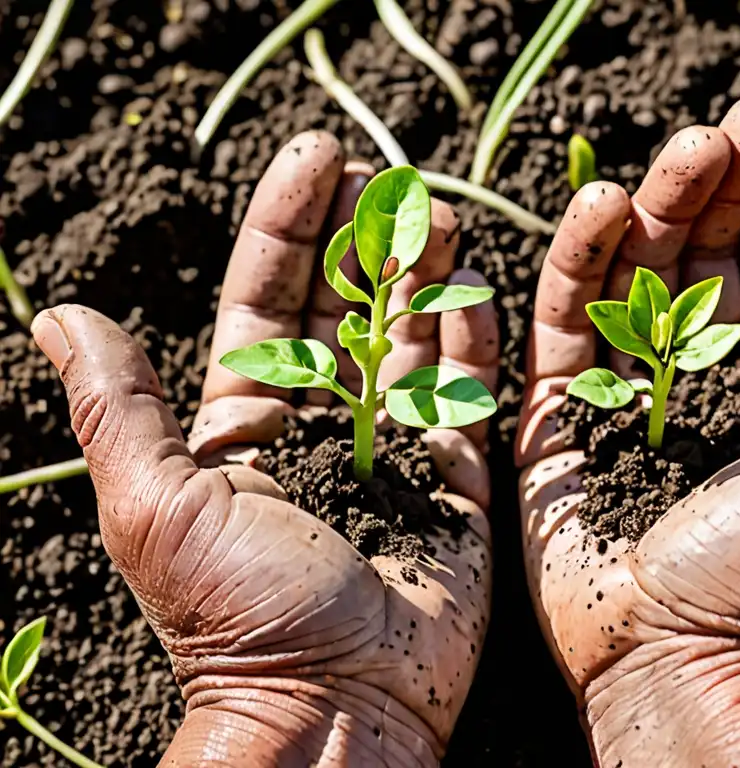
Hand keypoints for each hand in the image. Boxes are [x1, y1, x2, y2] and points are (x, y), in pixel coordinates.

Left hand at [32, 132, 496, 766]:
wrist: (335, 710)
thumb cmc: (239, 613)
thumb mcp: (159, 504)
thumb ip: (121, 407)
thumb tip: (60, 316)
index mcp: (248, 423)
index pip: (270, 298)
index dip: (292, 225)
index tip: (320, 158)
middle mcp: (323, 428)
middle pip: (349, 309)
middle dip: (370, 238)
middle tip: (396, 174)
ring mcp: (395, 453)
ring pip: (414, 343)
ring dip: (426, 277)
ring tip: (443, 214)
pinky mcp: (456, 488)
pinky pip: (472, 403)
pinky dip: (478, 347)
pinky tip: (483, 289)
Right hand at [516, 94, 739, 765]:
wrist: (681, 665)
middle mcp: (698, 375)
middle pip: (714, 252)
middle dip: (738, 179)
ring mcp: (622, 387)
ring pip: (638, 269)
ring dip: (666, 200)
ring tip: (697, 144)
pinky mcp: (555, 412)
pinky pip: (558, 321)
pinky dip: (575, 260)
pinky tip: (603, 204)